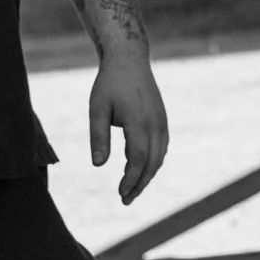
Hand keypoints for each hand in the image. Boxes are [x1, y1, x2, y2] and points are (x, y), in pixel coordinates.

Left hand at [90, 51, 169, 205]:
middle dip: (139, 184)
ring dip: (147, 176)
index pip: (137, 159)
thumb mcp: (97, 109)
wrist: (129, 60)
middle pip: (151, 163)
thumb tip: (98, 165)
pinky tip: (139, 170)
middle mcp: (155, 124)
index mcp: (139, 122)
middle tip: (125, 200)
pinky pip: (161, 148)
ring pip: (159, 157)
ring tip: (131, 190)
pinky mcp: (162, 120)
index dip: (130, 179)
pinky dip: (152, 162)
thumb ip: (98, 137)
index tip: (120, 193)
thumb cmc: (109, 84)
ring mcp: (162, 122)